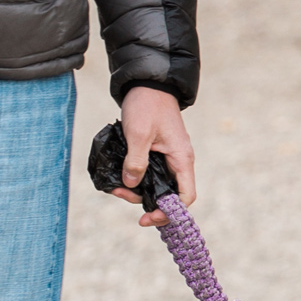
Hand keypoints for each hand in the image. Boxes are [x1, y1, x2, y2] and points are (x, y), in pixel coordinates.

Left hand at [120, 86, 195, 222]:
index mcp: (181, 159)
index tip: (146, 217)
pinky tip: (120, 177)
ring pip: (156, 184)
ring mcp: (168, 157)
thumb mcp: (138, 134)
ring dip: (136, 189)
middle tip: (120, 193)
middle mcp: (178, 161)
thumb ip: (136, 162)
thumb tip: (132, 185)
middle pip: (168, 194)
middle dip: (145, 201)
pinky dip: (136, 178)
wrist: (147, 83)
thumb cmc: (147, 105)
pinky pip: (149, 173)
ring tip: (115, 186)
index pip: (185, 197)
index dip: (168, 212)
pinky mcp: (157, 152)